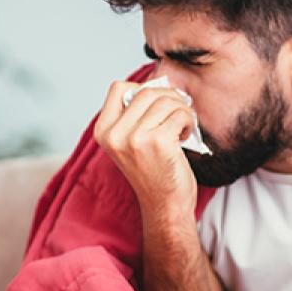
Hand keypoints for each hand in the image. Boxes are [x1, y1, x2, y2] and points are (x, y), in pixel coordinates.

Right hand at [93, 80, 198, 224]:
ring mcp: (134, 138)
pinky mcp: (157, 142)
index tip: (156, 105)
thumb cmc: (153, 172)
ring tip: (182, 126)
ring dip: (181, 110)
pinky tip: (185, 136)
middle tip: (178, 113)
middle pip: (146, 91)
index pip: (118, 88)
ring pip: (165, 101)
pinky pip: (179, 114)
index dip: (142, 90)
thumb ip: (135, 115)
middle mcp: (114, 134)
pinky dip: (188, 121)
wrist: (165, 206)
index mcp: (103, 131)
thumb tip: (158, 84)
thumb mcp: (131, 142)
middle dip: (169, 98)